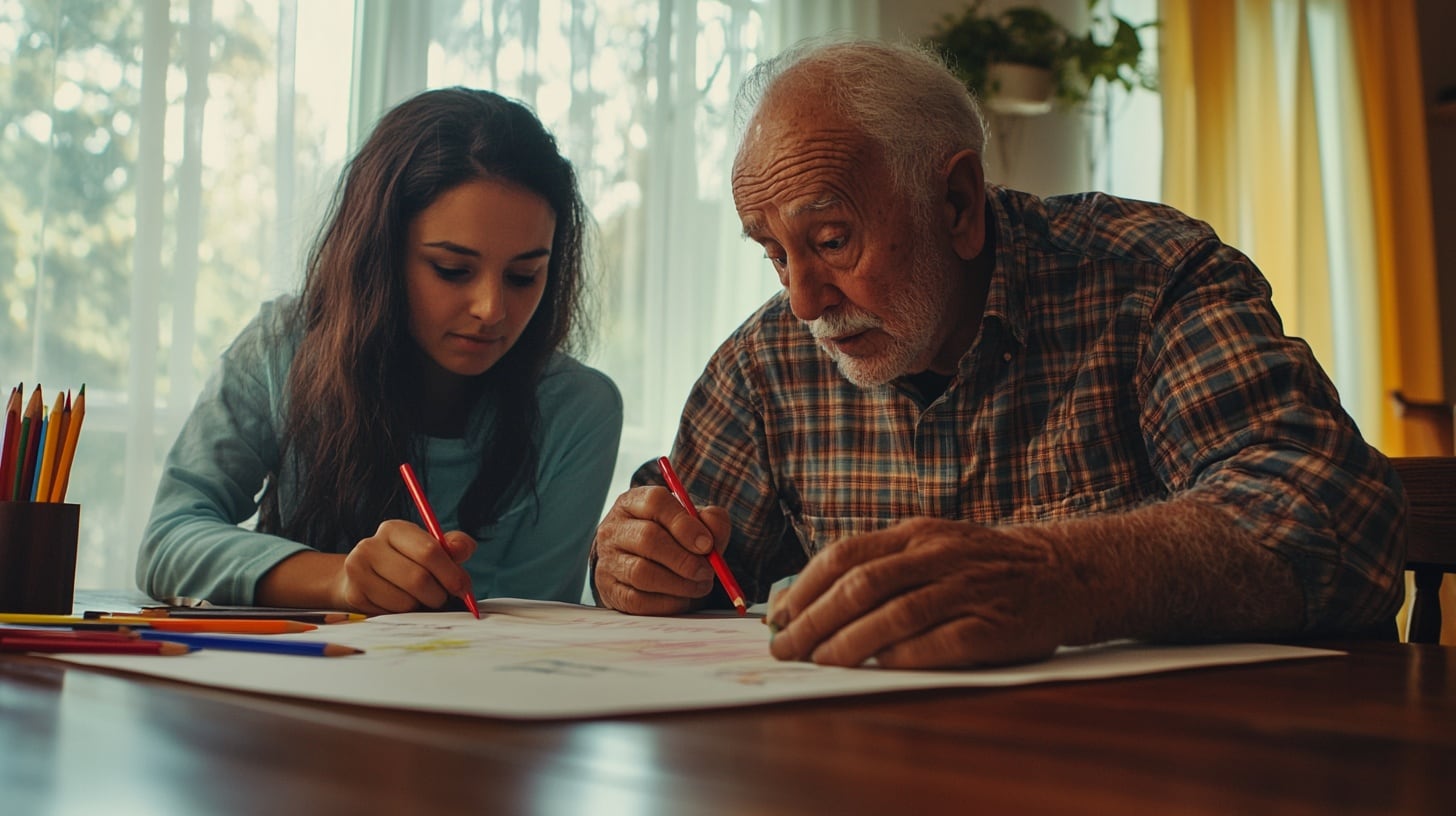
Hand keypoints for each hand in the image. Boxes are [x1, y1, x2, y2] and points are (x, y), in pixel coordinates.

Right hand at [333, 520, 476, 614]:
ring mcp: (357, 570)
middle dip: (438, 595)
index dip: (451, 573)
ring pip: (405, 601)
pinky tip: (399, 603)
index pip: (430, 551)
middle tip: (442, 598)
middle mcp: (370, 545)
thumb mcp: (430, 548)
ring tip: (418, 598)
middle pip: (418, 579)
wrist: (363, 577)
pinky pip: (391, 613)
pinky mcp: (354, 594)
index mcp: (394, 529)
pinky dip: (403, 614)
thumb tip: (463, 549)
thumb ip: (454, 546)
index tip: (462, 588)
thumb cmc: (407, 561)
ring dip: (420, 606)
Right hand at [593, 485, 732, 614]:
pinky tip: (682, 599)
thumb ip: (711, 522)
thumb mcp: (694, 522)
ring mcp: (607, 559)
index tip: (707, 544)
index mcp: (634, 502)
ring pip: (642, 573)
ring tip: (699, 586)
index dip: (684, 524)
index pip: (655, 502)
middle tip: (707, 572)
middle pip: (648, 538)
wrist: (642, 566)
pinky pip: (638, 600)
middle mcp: (614, 528)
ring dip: (679, 584)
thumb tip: (712, 538)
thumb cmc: (674, 539)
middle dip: (684, 559)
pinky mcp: (609, 590)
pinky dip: (667, 603)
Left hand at [766, 518, 1066, 668]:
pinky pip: (939, 643)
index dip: (804, 587)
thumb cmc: (983, 567)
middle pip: (861, 585)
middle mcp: (937, 556)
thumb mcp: (932, 546)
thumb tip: (814, 601)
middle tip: (785, 649)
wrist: (1064, 573)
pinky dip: (902, 657)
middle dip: (814, 620)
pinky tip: (878, 668)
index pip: (845, 555)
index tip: (777, 617)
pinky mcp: (992, 627)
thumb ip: (883, 565)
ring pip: (894, 614)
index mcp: (916, 534)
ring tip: (819, 664)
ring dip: (848, 643)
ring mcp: (966, 590)